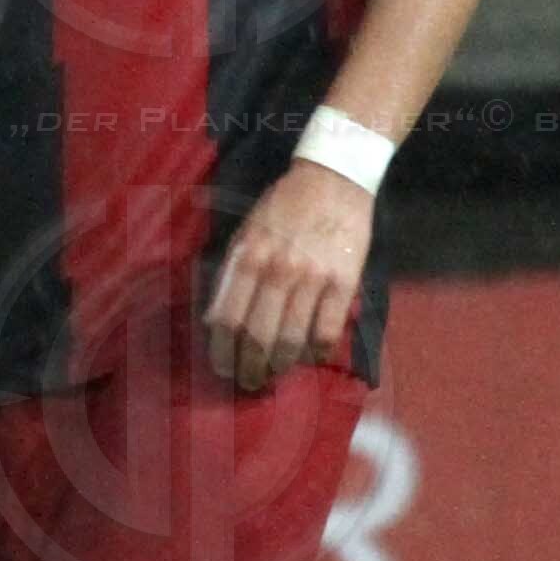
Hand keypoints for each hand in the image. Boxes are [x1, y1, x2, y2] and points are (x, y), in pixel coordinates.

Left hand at [203, 161, 372, 392]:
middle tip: (251, 383)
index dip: (223, 353)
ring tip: (277, 375)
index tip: (224, 369)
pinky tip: (311, 356)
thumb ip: (232, 273)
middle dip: (251, 369)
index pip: (228, 319)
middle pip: (259, 337)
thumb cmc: (285, 206)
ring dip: (281, 366)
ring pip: (293, 340)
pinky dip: (318, 352)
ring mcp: (313, 277)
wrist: (335, 177)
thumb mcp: (247, 231)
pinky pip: (328, 330)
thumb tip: (214, 320)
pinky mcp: (345, 281)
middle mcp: (278, 269)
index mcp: (249, 256)